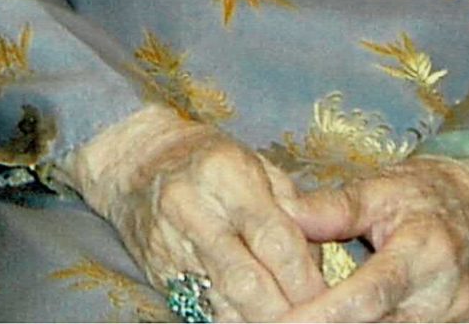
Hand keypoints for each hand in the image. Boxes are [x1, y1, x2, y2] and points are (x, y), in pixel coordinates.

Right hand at [61, 103, 329, 322]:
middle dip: (287, 311)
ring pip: (223, 305)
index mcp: (224, 173)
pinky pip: (201, 311)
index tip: (333, 299)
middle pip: (247, 282)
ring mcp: (169, 246)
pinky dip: (233, 322)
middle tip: (317, 320)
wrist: (134, 163)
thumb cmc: (208, 160)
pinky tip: (254, 321)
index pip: (274, 239)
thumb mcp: (257, 164)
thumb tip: (323, 263)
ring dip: (262, 321)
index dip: (306, 278)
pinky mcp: (157, 273)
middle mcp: (192, 210)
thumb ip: (295, 208)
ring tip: (290, 323)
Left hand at [293, 156, 468, 321]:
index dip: (323, 314)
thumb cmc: (432, 193)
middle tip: (278, 321)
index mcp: (423, 253)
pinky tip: (337, 319)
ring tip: (302, 318)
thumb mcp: (382, 187)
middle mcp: (442, 297)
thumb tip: (283, 215)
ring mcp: (451, 320)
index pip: (368, 297)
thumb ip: (334, 207)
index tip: (282, 319)